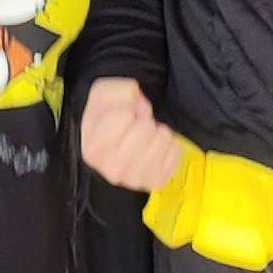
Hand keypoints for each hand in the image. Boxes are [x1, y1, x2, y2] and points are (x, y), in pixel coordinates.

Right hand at [81, 77, 184, 191]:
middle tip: (135, 127)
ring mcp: (136, 179)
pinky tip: (155, 148)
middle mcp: (114, 168)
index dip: (126, 108)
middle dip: (143, 120)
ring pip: (164, 138)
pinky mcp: (157, 181)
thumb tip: (136, 99)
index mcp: (95, 148)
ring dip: (157, 132)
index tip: (121, 117)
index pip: (125, 115)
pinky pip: (176, 151)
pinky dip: (169, 145)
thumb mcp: (102, 96)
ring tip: (145, 138)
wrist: (109, 147)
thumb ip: (118, 91)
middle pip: (146, 128)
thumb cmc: (105, 120)